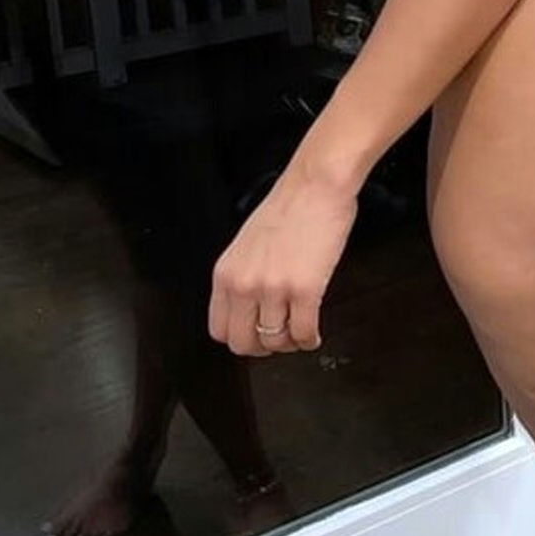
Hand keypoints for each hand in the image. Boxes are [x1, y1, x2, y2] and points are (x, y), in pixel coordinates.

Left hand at [208, 164, 357, 357]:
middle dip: (264, 348)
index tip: (255, 335)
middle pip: (243, 343)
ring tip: (300, 334)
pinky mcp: (305, 290)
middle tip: (279, 340)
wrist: (315, 187)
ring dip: (290, 344)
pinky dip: (310, 340)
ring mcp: (274, 289)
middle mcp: (244, 284)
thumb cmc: (288, 208)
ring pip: (275, 341)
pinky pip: (304, 332)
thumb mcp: (247, 246)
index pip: (219, 329)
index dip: (241, 338)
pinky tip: (314, 334)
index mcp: (226, 274)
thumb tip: (250, 308)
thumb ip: (242, 277)